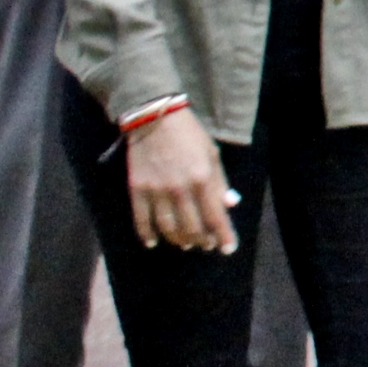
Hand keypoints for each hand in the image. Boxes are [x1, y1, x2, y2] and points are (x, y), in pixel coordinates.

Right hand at [125, 107, 236, 252]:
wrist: (154, 117)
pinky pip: (141, 219)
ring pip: (168, 228)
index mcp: (202, 179)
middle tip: (205, 245)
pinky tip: (153, 243)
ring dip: (178, 240)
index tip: (228, 249)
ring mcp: (156, 190)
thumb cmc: (189, 134)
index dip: (223, 236)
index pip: (215, 217)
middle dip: (201, 240)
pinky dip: (147, 234)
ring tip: (185, 244)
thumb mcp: (212, 154)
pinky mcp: (137, 189)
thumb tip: (230, 205)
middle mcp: (180, 189)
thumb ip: (220, 182)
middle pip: (191, 227)